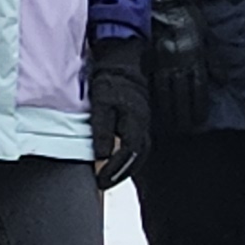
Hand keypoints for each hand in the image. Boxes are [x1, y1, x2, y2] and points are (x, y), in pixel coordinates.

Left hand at [90, 37, 151, 187]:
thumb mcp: (101, 102)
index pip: (128, 153)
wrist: (123, 62)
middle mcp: (143, 125)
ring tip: (109, 177)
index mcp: (134, 121)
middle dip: (120, 173)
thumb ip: (102, 129)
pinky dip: (128, 158)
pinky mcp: (140, 122)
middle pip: (136, 157)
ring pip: (139, 153)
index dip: (114, 169)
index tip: (100, 179)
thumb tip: (102, 154)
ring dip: (125, 168)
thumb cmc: (111, 80)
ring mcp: (144, 123)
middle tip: (103, 182)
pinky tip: (118, 162)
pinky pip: (138, 146)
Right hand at [145, 0, 208, 136]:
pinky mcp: (146, 58)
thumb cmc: (187, 16)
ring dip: (167, 112)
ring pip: (163, 93)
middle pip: (180, 95)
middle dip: (183, 115)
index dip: (198, 107)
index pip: (198, 89)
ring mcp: (160, 60)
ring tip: (169, 127)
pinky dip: (151, 98)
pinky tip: (152, 109)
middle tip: (183, 130)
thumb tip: (222, 80)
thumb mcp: (206, 35)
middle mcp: (177, 61)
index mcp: (194, 55)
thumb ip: (213, 60)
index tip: (198, 121)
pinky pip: (149, 82)